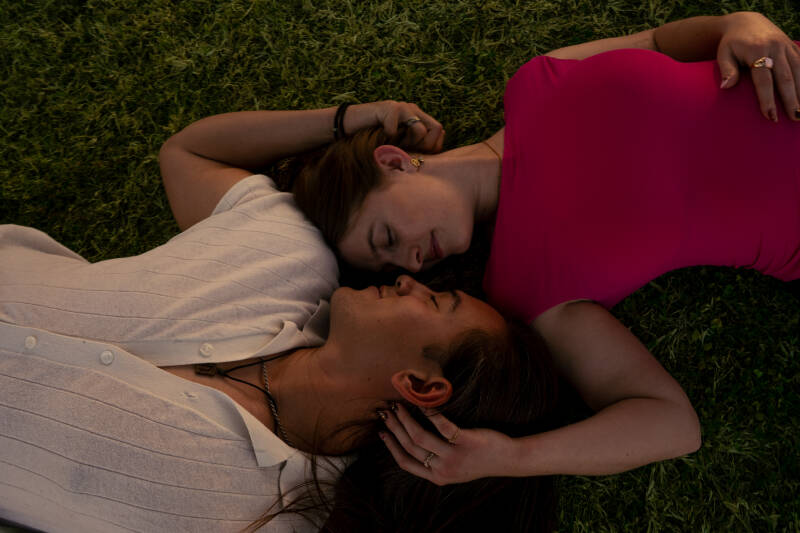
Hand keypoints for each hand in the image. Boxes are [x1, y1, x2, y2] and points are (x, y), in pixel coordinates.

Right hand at [346, 100, 445, 151]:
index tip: (416, 154)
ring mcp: (402, 107)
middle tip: (406, 150)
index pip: (439, 131)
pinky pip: (396, 130)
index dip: (432, 147)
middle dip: (424, 146)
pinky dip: (387, 138)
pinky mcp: (389, 108)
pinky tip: (379, 135)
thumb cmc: (373, 139)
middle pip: (436, 128)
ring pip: (420, 130)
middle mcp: (412, 109)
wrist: (347, 127)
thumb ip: (415, 146)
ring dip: (407, 142)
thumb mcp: (398, 145)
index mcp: (417, 116)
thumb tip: (433, 152)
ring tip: (393, 142)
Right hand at [378, 403, 516, 485]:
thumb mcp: (453, 469)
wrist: (507, 459)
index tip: (381, 431)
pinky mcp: (466, 441)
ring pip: (420, 436)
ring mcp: (454, 456)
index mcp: (436, 477)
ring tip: (400, 405)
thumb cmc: (479, 460)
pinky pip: (443, 425)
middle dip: (394, 427)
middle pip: (409, 446)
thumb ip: (435, 461)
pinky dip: (431, 412)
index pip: (405, 462)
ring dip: (406, 418)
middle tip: (386, 411)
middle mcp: (443, 469)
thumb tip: (413, 442)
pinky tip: (424, 403)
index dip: (391, 446)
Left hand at [717, 11, 799, 121]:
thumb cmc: (731, 44)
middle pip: (785, 77)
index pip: (763, 80)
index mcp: (757, 50)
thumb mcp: (723, 54)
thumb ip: (726, 70)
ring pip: (798, 71)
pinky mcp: (792, 46)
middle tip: (794, 117)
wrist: (745, 22)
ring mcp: (786, 46)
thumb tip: (725, 87)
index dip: (767, 99)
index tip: (770, 116)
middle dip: (791, 99)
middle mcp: (775, 47)